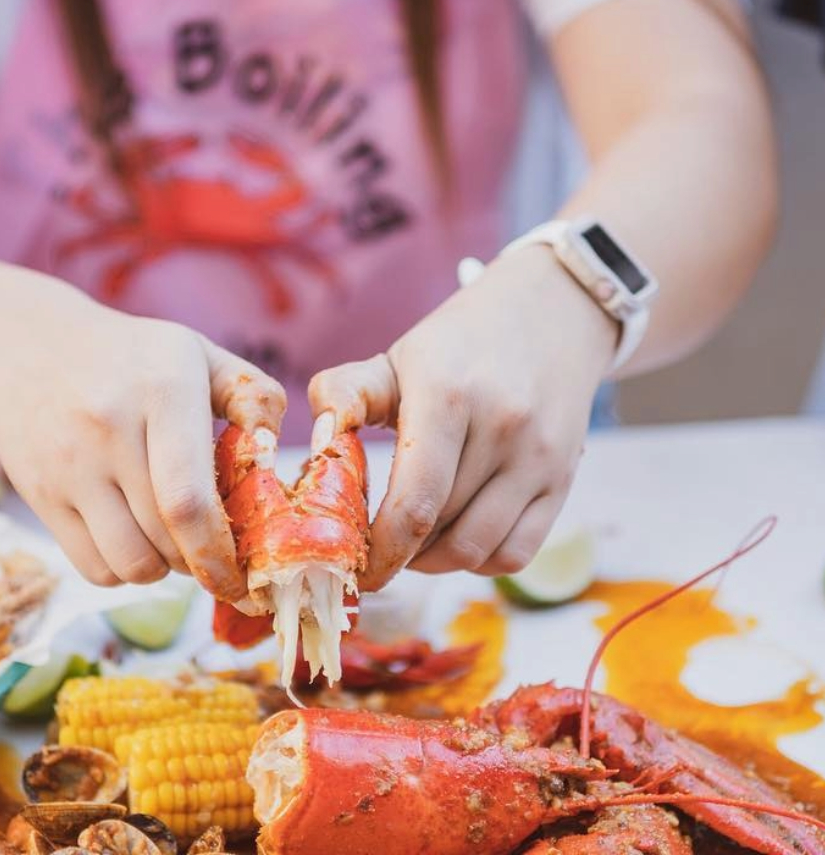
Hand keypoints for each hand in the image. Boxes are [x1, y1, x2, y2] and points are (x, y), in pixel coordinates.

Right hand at [0, 283, 283, 599]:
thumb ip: (251, 396)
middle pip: (165, 539)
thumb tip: (273, 456)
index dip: (219, 552)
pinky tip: (133, 539)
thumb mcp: (196, 354)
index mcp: (162, 392)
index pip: (189, 500)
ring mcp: (67, 465)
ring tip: (171, 543)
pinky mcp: (39, 494)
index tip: (241, 574)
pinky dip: (123, 571)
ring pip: (129, 563)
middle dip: (200, 562)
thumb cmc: (130, 357)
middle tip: (213, 554)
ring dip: (162, 571)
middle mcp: (109, 429)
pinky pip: (93, 567)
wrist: (24, 344)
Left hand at [309, 247, 617, 589]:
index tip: (355, 568)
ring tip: (413, 540)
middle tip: (374, 547)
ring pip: (476, 550)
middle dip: (398, 552)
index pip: (414, 502)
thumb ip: (344, 396)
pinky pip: (516, 554)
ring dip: (435, 561)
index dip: (380, 551)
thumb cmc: (457, 346)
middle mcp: (502, 427)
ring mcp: (539, 457)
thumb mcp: (394, 359)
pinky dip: (478, 560)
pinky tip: (456, 536)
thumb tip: (319, 444)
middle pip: (440, 531)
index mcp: (447, 395)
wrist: (551, 313)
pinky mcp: (563, 480)